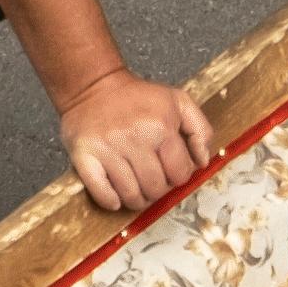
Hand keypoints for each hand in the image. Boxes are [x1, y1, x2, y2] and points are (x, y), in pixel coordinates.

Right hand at [59, 66, 218, 214]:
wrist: (93, 86)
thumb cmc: (136, 97)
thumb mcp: (178, 101)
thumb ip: (200, 129)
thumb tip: (203, 162)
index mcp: (160, 126)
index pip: (180, 174)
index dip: (179, 177)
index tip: (171, 171)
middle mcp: (134, 138)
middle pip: (156, 189)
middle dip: (158, 189)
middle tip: (152, 179)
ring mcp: (108, 149)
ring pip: (131, 196)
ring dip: (136, 198)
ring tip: (136, 187)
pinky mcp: (84, 155)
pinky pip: (102, 193)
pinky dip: (111, 200)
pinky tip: (116, 194)